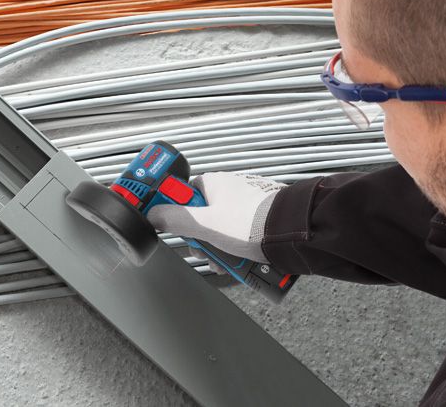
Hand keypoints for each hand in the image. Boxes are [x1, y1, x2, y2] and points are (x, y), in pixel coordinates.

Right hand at [148, 172, 285, 264]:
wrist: (293, 232)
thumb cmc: (252, 223)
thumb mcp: (206, 224)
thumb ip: (176, 220)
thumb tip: (152, 214)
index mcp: (213, 184)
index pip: (183, 196)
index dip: (176, 215)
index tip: (175, 229)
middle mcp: (229, 191)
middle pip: (202, 218)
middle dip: (201, 241)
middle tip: (204, 252)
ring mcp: (245, 205)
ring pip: (220, 230)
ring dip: (219, 250)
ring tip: (226, 263)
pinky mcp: (259, 220)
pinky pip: (239, 236)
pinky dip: (236, 250)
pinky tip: (240, 262)